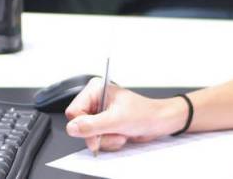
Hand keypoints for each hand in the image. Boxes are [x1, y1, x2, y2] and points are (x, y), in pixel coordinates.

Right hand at [65, 78, 189, 152]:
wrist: (159, 122)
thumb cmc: (145, 113)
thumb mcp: (117, 120)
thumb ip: (92, 125)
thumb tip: (73, 128)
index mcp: (96, 90)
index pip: (74, 111)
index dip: (84, 125)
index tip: (97, 131)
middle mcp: (96, 100)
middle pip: (80, 125)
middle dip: (98, 134)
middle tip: (114, 131)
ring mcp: (100, 114)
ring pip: (88, 135)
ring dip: (106, 139)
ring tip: (120, 132)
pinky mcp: (104, 125)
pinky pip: (97, 140)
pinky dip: (109, 142)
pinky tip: (120, 135)